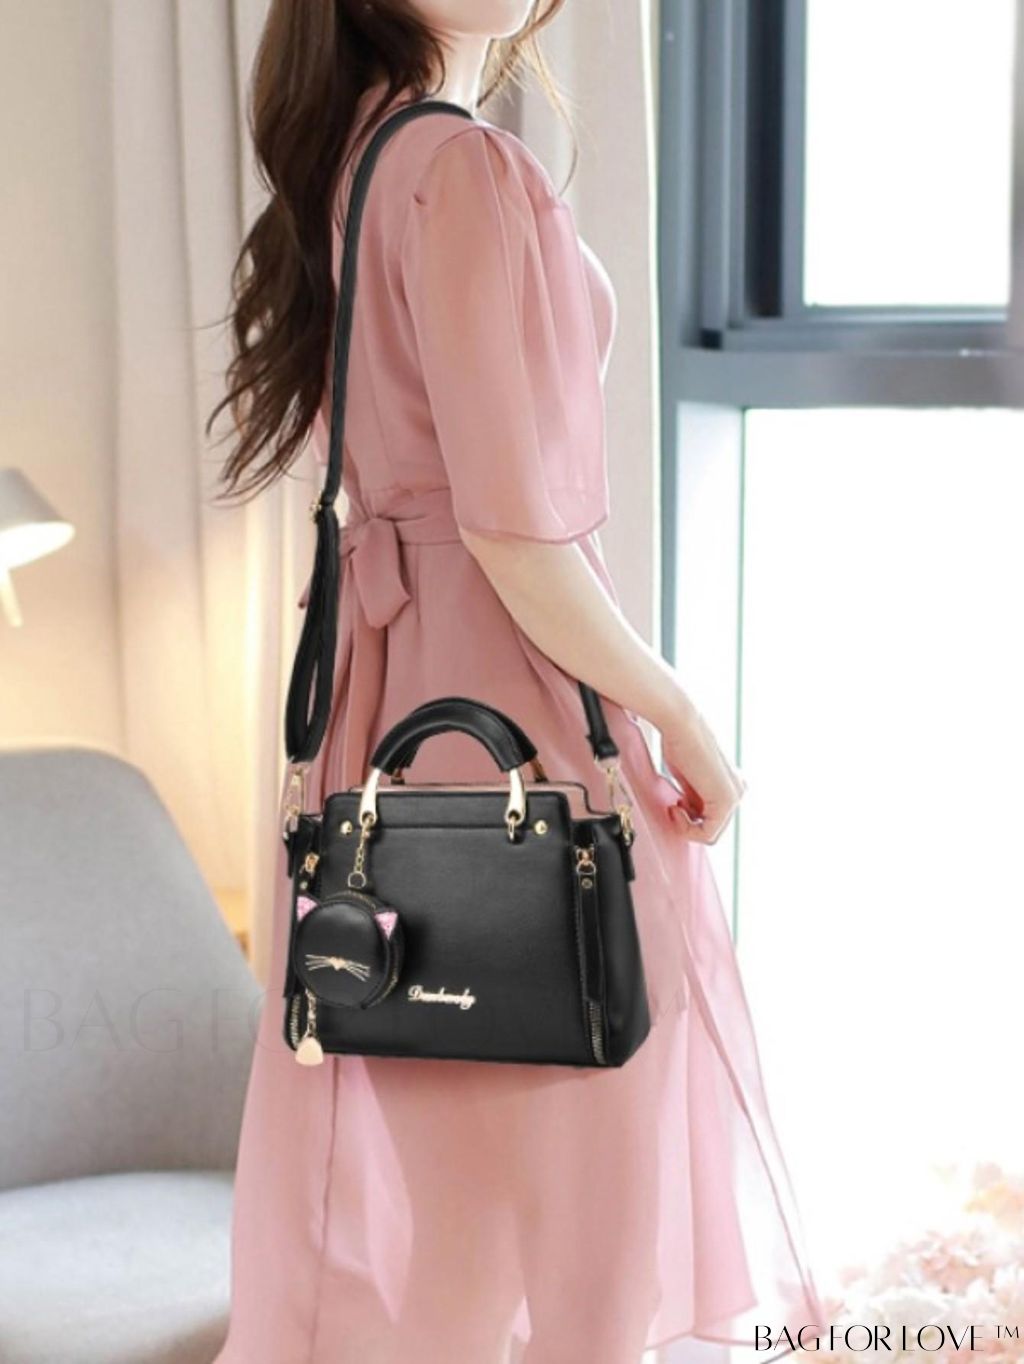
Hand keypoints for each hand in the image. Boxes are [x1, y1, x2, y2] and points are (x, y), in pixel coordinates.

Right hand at [659, 704, 746, 845]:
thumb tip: (686, 814)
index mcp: (733, 784)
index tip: (673, 802)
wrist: (681, 725)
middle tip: (671, 805)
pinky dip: (687, 829)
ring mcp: (735, 797)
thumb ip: (693, 797)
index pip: (712, 818)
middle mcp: (738, 791)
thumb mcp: (688, 778)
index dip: (688, 818)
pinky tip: (676, 808)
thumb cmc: (679, 743)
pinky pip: (707, 833)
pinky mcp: (726, 802)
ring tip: (673, 806)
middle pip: (712, 827)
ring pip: (710, 834)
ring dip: (686, 827)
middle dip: (688, 822)